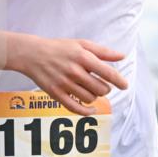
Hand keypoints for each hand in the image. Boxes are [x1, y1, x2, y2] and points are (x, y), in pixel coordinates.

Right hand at [12, 37, 127, 115]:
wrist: (32, 54)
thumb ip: (102, 51)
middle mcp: (75, 71)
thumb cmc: (59, 48)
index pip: (107, 73)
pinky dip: (86, 112)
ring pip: (89, 98)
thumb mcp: (81, 44)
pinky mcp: (56, 93)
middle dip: (105, 89)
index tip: (125, 86)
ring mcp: (64, 84)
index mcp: (83, 57)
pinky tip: (91, 110)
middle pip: (101, 89)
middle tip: (102, 86)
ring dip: (95, 97)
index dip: (119, 81)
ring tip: (91, 91)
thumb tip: (121, 56)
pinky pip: (75, 108)